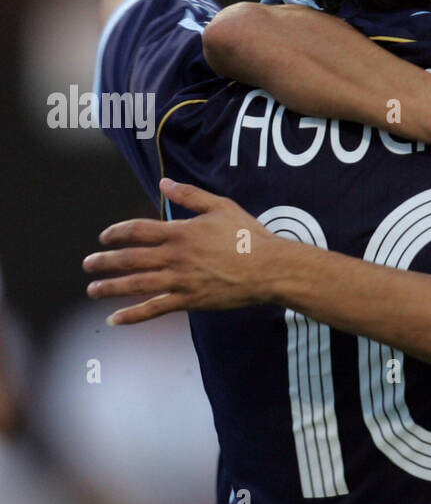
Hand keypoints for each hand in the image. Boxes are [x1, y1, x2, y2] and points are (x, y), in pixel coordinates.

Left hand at [84, 179, 274, 324]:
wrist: (270, 268)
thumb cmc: (249, 236)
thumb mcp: (221, 206)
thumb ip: (190, 196)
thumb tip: (164, 184)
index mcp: (180, 232)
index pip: (137, 230)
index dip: (117, 233)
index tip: (105, 237)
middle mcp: (174, 256)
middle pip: (129, 258)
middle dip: (104, 261)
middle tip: (88, 264)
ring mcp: (180, 280)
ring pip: (136, 284)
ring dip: (110, 287)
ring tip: (92, 290)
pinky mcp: (189, 300)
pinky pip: (155, 309)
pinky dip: (133, 315)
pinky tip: (115, 319)